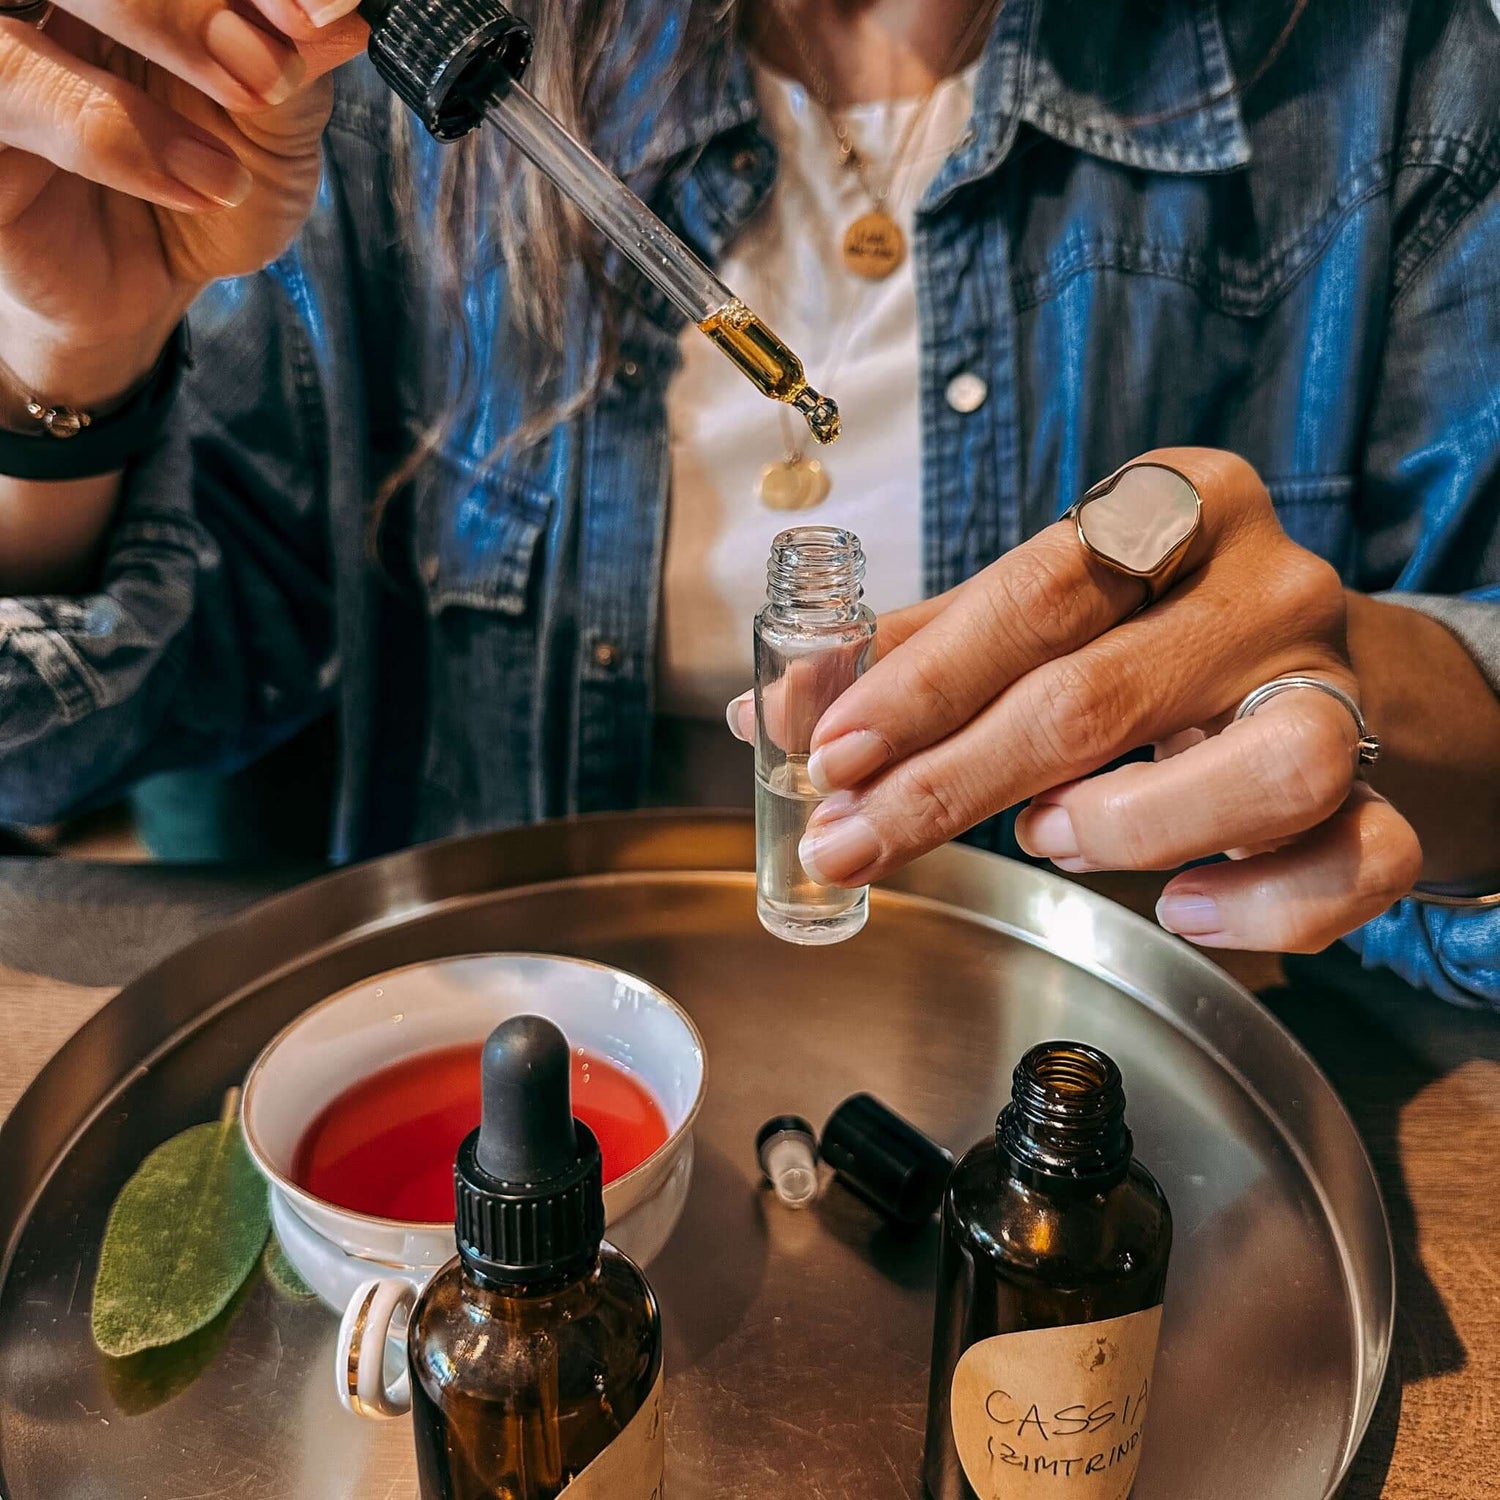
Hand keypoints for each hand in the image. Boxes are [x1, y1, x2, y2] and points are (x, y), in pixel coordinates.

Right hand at [0, 0, 366, 407]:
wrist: (142, 289)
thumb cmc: (197, 197)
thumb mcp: (271, 136)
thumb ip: (293, 70)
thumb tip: (337, 13)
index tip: (320, 9)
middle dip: (192, 0)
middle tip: (273, 64)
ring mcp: (3, 50)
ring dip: (162, 36)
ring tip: (239, 132)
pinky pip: (14, 93)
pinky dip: (113, 133)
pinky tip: (193, 184)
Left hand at [731, 450, 1423, 953]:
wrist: (1295, 657)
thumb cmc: (1138, 634)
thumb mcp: (1034, 617)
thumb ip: (913, 655)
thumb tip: (763, 711)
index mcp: (1173, 508)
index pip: (1032, 592)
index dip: (922, 683)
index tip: (830, 752)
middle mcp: (1266, 584)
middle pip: (1101, 694)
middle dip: (953, 785)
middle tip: (857, 840)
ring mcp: (1337, 683)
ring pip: (1268, 770)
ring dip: (1127, 829)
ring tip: (1050, 836)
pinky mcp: (1383, 780)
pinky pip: (1355, 859)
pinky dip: (1260, 905)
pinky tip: (1183, 908)